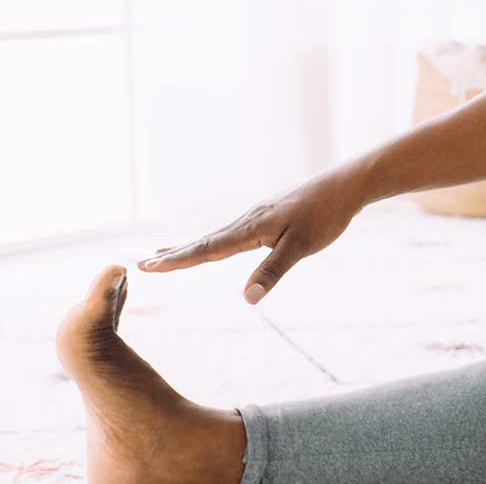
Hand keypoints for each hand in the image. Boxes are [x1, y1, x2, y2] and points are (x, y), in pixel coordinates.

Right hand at [135, 166, 369, 304]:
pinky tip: (212, 244)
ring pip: (215, 237)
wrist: (344, 187)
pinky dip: (211, 241)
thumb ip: (273, 271)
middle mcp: (247, 221)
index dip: (178, 261)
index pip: (207, 249)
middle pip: (204, 242)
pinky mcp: (266, 217)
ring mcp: (255, 218)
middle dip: (173, 256)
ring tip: (164, 255)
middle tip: (142, 265)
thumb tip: (247, 298)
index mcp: (250, 229)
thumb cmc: (325, 216)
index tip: (148, 267)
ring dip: (188, 248)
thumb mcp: (301, 247)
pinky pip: (230, 233)